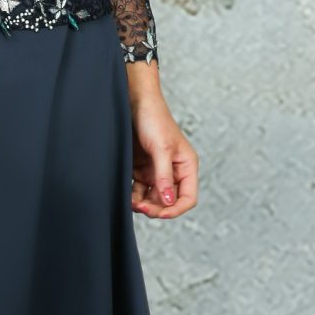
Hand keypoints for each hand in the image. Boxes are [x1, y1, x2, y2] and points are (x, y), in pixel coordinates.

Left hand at [126, 70, 197, 219]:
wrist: (133, 101)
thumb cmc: (154, 119)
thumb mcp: (161, 149)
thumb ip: (164, 176)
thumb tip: (168, 202)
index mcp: (186, 166)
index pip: (187, 197)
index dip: (175, 209)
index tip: (159, 213)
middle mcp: (173, 171)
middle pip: (168, 201)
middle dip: (156, 207)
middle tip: (140, 207)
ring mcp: (156, 171)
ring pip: (152, 198)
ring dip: (143, 203)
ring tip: (131, 200)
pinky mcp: (141, 169)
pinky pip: (139, 190)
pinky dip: (133, 195)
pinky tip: (126, 195)